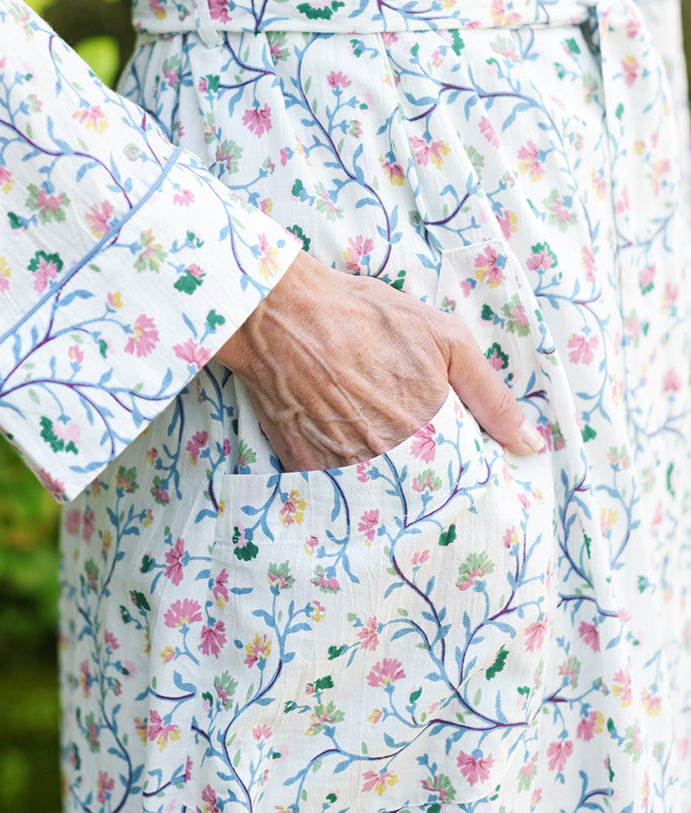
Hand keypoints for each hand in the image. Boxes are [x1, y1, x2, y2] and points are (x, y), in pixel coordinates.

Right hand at [215, 250, 545, 472]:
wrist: (281, 314)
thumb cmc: (366, 317)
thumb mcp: (447, 340)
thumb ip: (493, 397)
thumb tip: (532, 444)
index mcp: (431, 433)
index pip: (465, 478)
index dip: (466, 469)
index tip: (464, 458)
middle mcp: (390, 461)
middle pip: (424, 494)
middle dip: (428, 482)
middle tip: (416, 449)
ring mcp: (345, 469)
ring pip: (382, 499)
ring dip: (389, 487)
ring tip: (380, 449)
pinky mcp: (307, 470)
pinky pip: (337, 495)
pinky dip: (347, 484)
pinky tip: (346, 450)